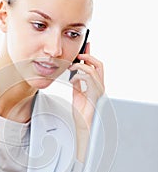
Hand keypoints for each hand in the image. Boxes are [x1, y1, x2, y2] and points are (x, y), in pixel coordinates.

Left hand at [68, 43, 104, 160]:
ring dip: (81, 65)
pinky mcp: (95, 94)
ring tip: (72, 66)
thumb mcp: (77, 93)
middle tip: (79, 53)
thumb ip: (78, 83)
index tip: (85, 46)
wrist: (84, 125)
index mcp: (96, 85)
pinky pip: (88, 79)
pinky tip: (73, 78)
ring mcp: (99, 90)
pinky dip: (79, 75)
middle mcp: (100, 86)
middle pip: (99, 64)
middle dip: (89, 56)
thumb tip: (74, 74)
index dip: (91, 55)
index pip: (95, 66)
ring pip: (94, 69)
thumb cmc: (82, 113)